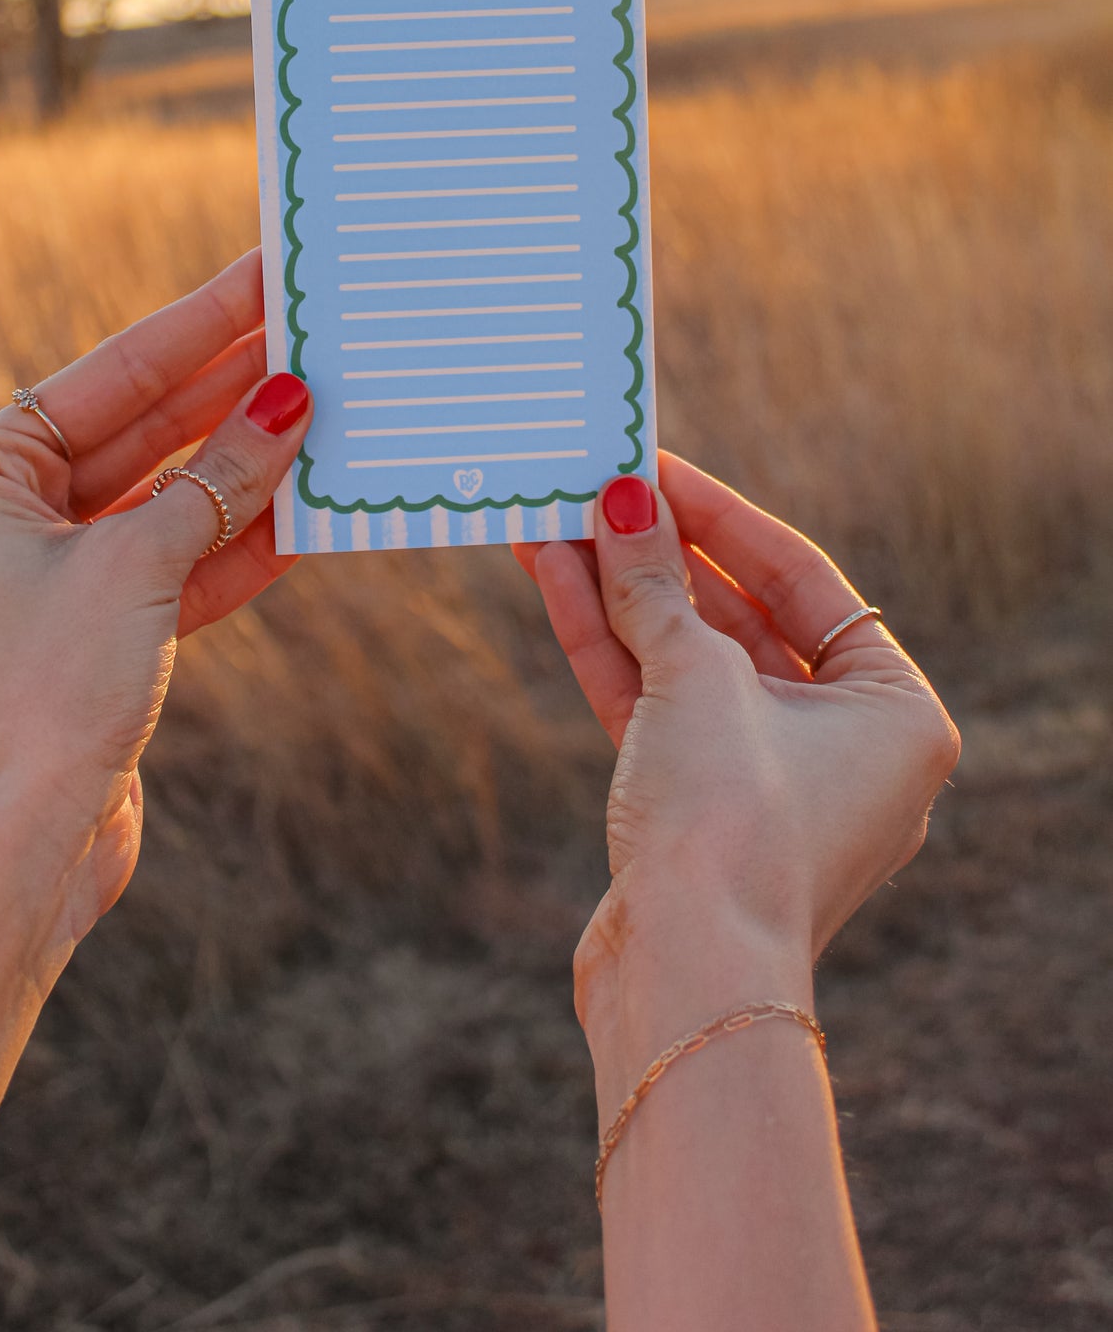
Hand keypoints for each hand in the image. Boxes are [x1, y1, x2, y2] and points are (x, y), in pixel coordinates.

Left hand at [0, 250, 311, 963]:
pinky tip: (311, 504)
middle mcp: (17, 513)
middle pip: (148, 427)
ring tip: (330, 408)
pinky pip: (187, 561)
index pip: (114, 373)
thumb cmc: (48, 690)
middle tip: (312, 332)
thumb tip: (288, 401)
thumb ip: (217, 480)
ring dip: (250, 464)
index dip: (197, 323)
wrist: (23, 847)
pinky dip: (245, 539)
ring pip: (176, 496)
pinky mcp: (107, 631)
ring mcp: (64, 573)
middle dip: (232, 389)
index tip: (260, 273)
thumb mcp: (139, 564)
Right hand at [513, 452, 959, 1034]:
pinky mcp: (698, 817)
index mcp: (895, 712)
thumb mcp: (696, 677)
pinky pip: (655, 710)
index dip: (720, 515)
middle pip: (738, 618)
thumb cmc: (731, 822)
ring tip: (552, 524)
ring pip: (684, 664)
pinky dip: (608, 651)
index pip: (801, 580)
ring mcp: (766, 786)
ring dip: (618, 595)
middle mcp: (842, 747)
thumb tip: (624, 500)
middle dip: (658, 555)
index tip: (654, 465)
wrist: (686, 982)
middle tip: (597, 491)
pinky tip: (553, 582)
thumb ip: (655, 583)